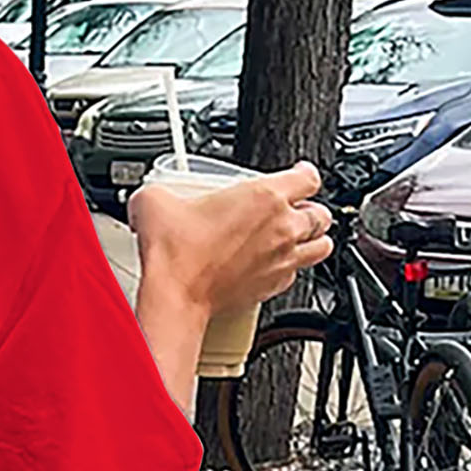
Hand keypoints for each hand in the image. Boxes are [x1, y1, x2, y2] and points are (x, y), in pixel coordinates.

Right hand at [129, 162, 333, 315]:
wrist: (175, 296)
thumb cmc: (176, 254)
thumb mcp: (156, 202)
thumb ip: (159, 191)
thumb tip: (149, 195)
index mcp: (266, 195)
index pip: (309, 176)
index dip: (304, 173)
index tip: (298, 175)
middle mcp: (283, 227)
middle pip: (321, 213)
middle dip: (310, 210)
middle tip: (294, 211)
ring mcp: (282, 260)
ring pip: (321, 246)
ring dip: (313, 240)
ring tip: (299, 238)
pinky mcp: (272, 287)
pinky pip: (296, 276)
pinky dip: (291, 270)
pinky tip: (275, 266)